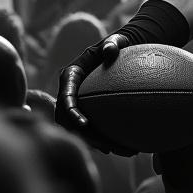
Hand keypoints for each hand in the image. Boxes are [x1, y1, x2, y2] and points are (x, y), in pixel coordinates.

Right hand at [55, 33, 133, 154]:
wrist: (121, 52)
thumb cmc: (118, 45)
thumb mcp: (117, 41)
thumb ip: (113, 44)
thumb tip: (110, 50)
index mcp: (71, 75)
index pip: (65, 97)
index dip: (72, 112)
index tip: (85, 124)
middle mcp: (70, 92)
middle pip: (70, 121)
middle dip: (86, 136)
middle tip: (107, 147)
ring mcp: (78, 104)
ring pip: (81, 131)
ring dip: (99, 144)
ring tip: (124, 151)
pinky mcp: (88, 112)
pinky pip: (93, 130)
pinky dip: (106, 140)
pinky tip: (127, 148)